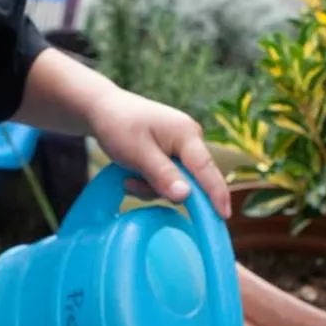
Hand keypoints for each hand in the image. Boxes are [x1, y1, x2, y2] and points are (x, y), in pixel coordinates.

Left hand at [88, 88, 231, 218]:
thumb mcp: (137, 154)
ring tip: (126, 178)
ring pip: (176, 182)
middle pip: (191, 179)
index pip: (206, 169)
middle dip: (164, 189)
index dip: (216, 194)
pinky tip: (130, 174)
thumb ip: (162, 176)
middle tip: (133, 184)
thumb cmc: (118, 126)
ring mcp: (181, 145)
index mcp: (187, 134)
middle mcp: (190, 138)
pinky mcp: (170, 152)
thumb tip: (185, 197)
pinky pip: (167, 177)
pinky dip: (150, 181)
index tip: (224, 216)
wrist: (102, 109)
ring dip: (151, 187)